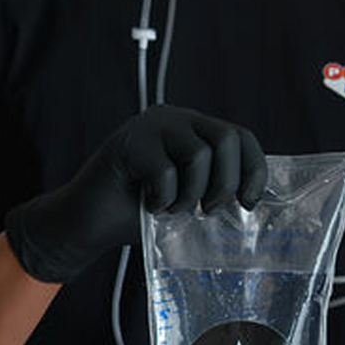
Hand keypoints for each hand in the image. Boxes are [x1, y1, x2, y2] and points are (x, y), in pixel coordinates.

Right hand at [4, 105, 267, 283]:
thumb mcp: (188, 201)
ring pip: (199, 154)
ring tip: (171, 210)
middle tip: (207, 211)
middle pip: (226, 139)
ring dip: (190, 195)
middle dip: (225, 184)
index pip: (241, 137)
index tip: (248, 203)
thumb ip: (215, 190)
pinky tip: (149, 206)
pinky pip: (166, 170)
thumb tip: (257, 205)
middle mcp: (174, 119)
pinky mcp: (129, 140)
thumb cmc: (138, 215)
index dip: (253, 169)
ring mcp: (150, 126)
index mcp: (193, 129)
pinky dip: (163, 198)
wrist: (88, 225)